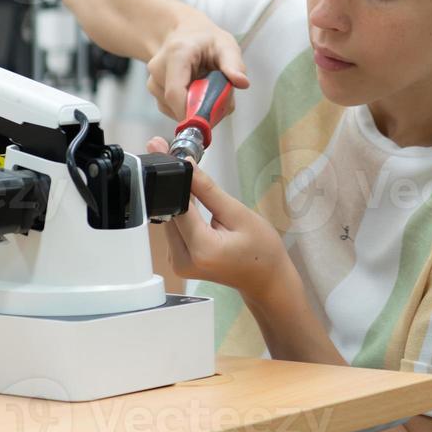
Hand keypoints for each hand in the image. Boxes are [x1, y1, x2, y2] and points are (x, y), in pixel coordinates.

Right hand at [145, 15, 249, 121]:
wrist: (183, 33)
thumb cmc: (205, 40)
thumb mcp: (225, 45)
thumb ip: (234, 64)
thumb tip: (242, 82)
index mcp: (176, 54)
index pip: (175, 93)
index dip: (192, 113)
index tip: (212, 119)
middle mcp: (158, 68)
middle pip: (176, 104)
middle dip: (201, 111)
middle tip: (220, 101)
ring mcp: (153, 81)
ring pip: (175, 110)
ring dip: (195, 109)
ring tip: (208, 90)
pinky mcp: (154, 92)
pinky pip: (172, 110)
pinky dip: (188, 108)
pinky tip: (197, 92)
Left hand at [146, 137, 291, 305]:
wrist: (266, 279)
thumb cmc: (262, 250)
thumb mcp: (238, 214)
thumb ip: (208, 190)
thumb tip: (186, 166)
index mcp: (201, 249)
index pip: (177, 205)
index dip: (172, 177)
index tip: (165, 152)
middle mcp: (183, 260)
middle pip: (169, 212)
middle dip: (173, 186)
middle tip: (177, 158)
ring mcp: (178, 263)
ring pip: (169, 220)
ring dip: (176, 198)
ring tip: (190, 179)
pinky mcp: (178, 261)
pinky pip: (173, 230)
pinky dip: (180, 213)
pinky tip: (193, 201)